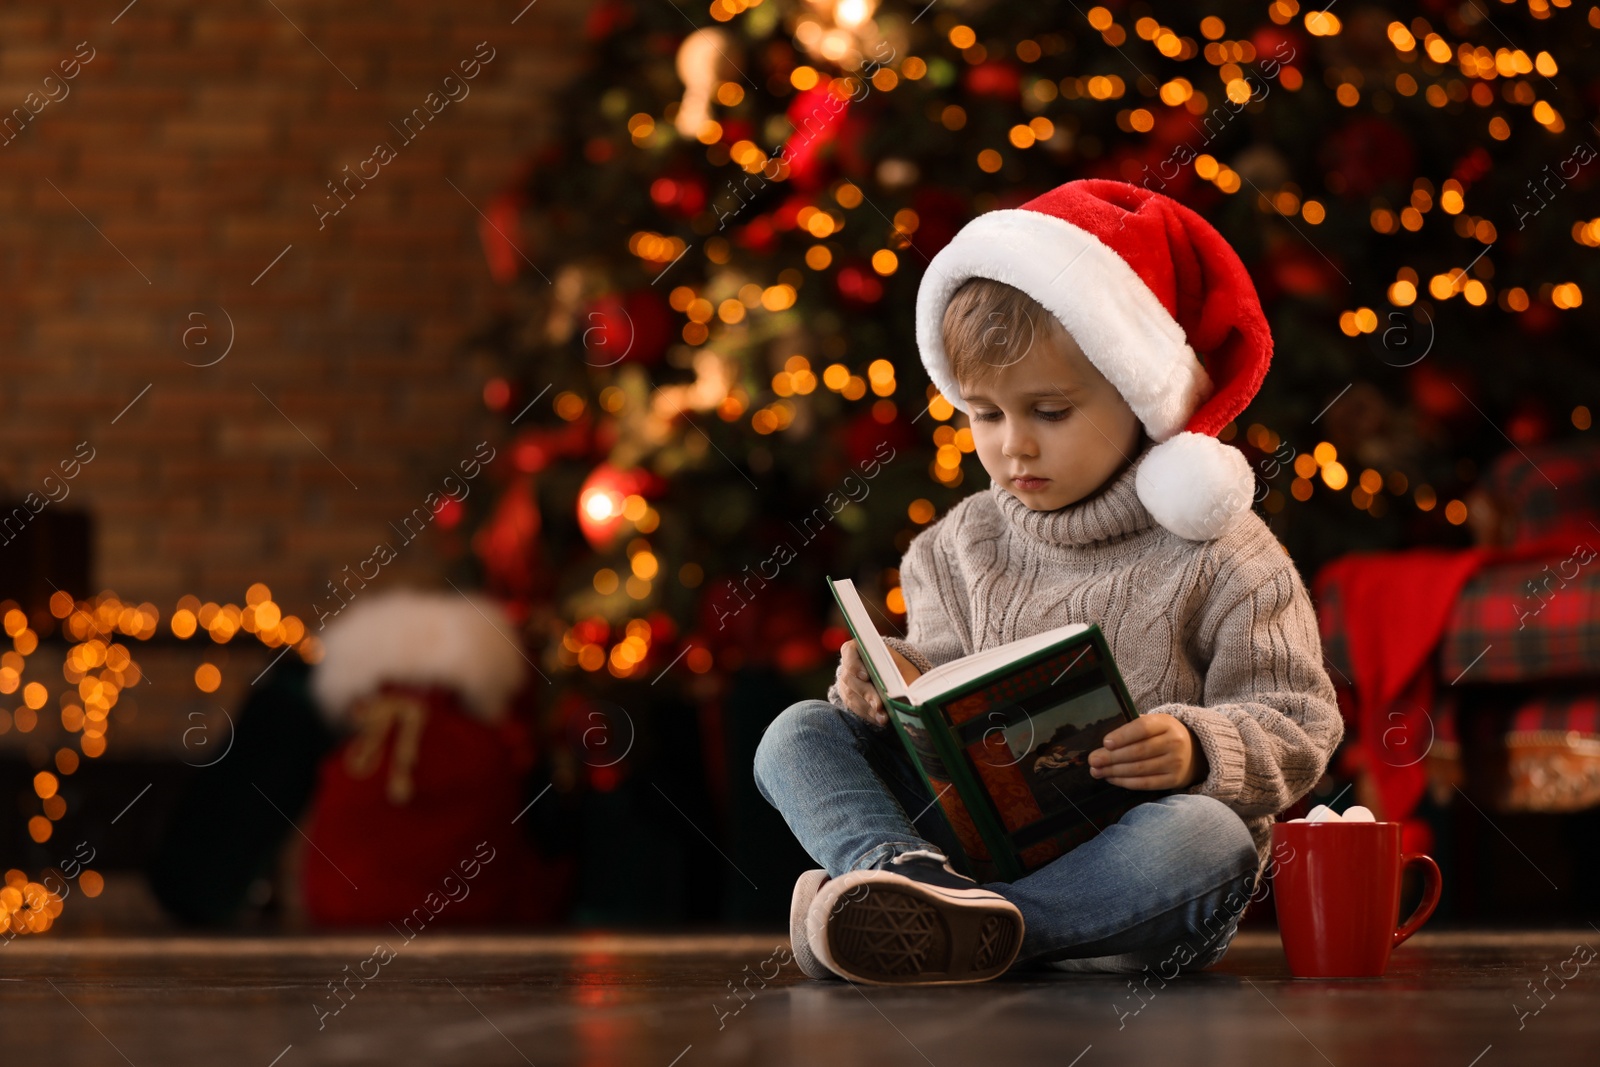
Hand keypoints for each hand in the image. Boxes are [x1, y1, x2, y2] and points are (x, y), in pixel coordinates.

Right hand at [836, 640, 920, 726]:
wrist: (893, 677)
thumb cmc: (897, 667)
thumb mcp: (900, 664)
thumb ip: (897, 670)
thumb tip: (905, 687)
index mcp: (858, 649)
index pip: (849, 652)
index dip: (855, 664)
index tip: (866, 676)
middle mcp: (848, 666)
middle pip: (851, 678)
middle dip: (866, 693)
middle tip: (879, 705)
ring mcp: (847, 683)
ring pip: (852, 696)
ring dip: (868, 708)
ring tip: (884, 717)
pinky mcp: (850, 699)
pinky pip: (856, 708)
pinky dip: (869, 715)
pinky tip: (881, 720)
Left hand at [1087, 713, 1205, 789]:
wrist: (1194, 752)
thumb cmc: (1163, 735)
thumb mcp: (1155, 723)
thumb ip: (1133, 727)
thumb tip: (1105, 742)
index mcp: (1167, 723)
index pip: (1143, 728)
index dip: (1123, 736)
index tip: (1105, 742)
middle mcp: (1174, 743)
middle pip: (1138, 751)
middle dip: (1111, 757)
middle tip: (1093, 760)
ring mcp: (1176, 763)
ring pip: (1139, 769)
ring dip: (1114, 771)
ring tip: (1097, 771)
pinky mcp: (1174, 780)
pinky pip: (1145, 783)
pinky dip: (1125, 782)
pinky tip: (1112, 779)